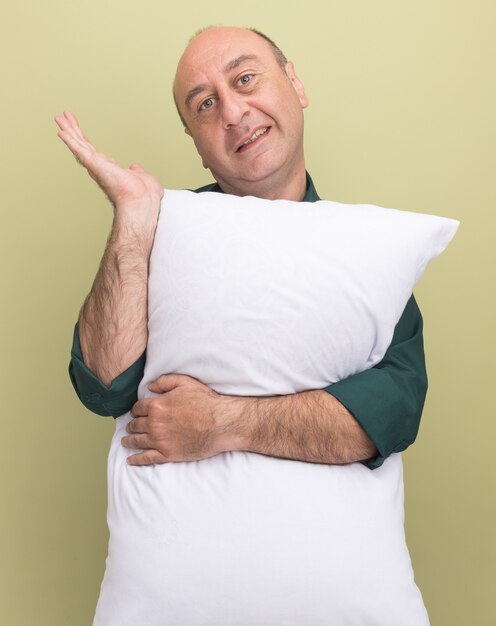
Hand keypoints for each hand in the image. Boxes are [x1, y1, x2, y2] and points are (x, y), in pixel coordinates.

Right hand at [54, 111, 162, 223]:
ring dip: (69, 130)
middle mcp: (99, 168)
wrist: (142, 200)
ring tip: (59, 118)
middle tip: (62, 117)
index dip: (84, 139)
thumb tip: (135, 168)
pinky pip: (80, 150)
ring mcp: (96, 166)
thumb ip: (136, 171)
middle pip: (82, 144)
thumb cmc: (144, 195)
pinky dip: (70, 141)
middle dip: (72, 130)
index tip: (77, 129)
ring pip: (79, 144)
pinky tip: (62, 131)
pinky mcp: (94, 164)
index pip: (92, 151)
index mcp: (109, 169)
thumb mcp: (141, 177)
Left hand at [122, 374, 243, 465]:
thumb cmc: (205, 402)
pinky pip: (146, 458)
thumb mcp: (185, 382)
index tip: (136, 413)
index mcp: (157, 406)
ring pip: (137, 441)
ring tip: (126, 442)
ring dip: (129, 441)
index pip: (138, 408)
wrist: (220, 423)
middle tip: (131, 427)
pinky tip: (130, 460)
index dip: (136, 410)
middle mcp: (154, 424)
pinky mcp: (167, 454)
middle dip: (132, 425)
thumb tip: (150, 387)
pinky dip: (136, 459)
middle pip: (135, 425)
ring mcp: (160, 440)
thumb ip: (165, 382)